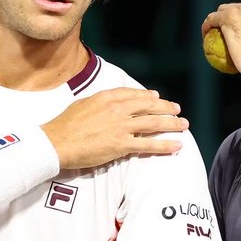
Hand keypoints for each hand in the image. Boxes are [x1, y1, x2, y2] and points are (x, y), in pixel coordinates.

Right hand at [42, 88, 186, 169]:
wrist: (56, 142)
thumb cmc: (65, 125)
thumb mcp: (83, 104)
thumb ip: (100, 102)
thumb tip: (111, 103)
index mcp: (107, 97)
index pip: (134, 94)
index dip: (148, 96)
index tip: (157, 97)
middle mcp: (118, 109)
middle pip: (149, 106)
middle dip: (166, 108)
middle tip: (177, 110)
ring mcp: (121, 127)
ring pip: (154, 123)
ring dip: (172, 124)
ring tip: (184, 125)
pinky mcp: (121, 145)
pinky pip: (149, 145)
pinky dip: (165, 145)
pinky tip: (177, 146)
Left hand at [201, 2, 240, 71]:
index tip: (240, 30)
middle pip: (237, 8)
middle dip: (230, 16)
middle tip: (225, 31)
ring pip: (223, 10)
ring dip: (218, 19)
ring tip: (213, 32)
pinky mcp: (228, 17)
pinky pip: (212, 19)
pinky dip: (207, 26)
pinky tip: (205, 36)